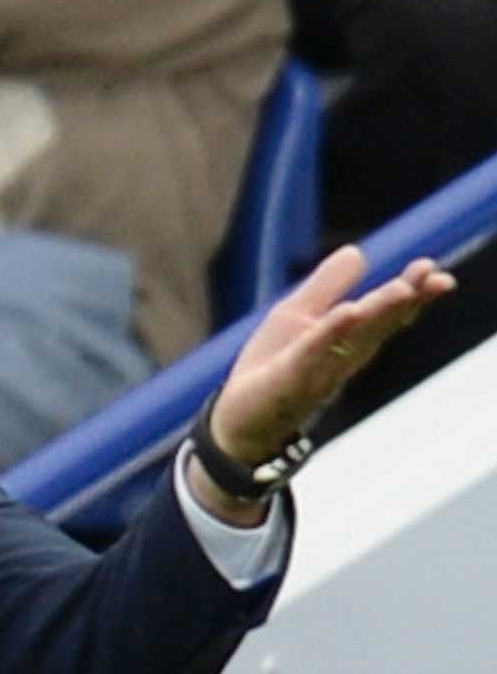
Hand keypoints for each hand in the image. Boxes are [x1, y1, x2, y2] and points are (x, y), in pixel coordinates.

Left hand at [192, 248, 454, 521]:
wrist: (237, 422)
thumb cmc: (271, 367)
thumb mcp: (297, 315)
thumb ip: (327, 286)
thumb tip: (358, 251)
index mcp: (349, 339)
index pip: (387, 313)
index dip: (413, 293)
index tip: (435, 272)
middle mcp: (341, 356)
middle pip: (378, 325)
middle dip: (406, 302)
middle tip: (437, 279)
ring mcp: (316, 369)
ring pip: (353, 338)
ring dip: (378, 313)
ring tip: (402, 289)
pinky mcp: (287, 380)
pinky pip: (311, 354)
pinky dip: (330, 333)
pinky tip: (347, 313)